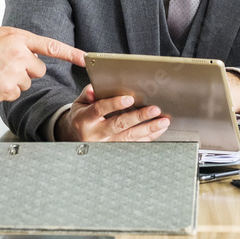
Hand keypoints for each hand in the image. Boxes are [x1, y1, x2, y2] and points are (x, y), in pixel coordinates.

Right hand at [0, 27, 84, 101]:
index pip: (51, 46)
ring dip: (14, 81)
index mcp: (18, 38)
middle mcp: (19, 55)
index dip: (71, 53)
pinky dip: (5, 91)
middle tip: (6, 65)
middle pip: (39, 70)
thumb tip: (32, 56)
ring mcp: (13, 74)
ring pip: (26, 83)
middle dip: (27, 70)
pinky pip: (14, 94)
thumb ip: (18, 43)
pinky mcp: (6, 90)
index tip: (86, 58)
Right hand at [55, 85, 169, 141]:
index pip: (99, 110)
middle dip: (138, 117)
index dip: (114, 104)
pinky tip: (159, 129)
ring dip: (148, 128)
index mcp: (85, 119)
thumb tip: (94, 88)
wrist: (76, 137)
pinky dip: (148, 137)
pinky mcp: (116, 149)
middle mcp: (96, 134)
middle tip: (154, 109)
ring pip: (130, 137)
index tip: (129, 98)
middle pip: (119, 125)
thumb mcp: (80, 103)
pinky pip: (134, 144)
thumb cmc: (82, 116)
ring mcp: (107, 143)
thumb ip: (88, 94)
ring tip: (163, 121)